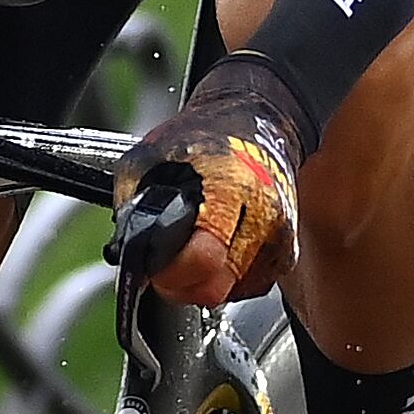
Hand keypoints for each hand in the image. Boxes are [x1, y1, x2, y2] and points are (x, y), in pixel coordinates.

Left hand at [108, 59, 306, 302]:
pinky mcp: (287, 252)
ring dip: (205, 282)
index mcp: (231, 187)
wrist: (255, 121)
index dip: (170, 272)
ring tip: (190, 251)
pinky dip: (227, 277)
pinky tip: (215, 249)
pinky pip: (250, 285)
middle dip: (183, 284)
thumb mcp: (149, 157)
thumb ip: (133, 204)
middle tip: (165, 267)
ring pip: (232, 292)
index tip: (154, 266)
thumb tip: (126, 251)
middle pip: (216, 287)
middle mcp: (264, 216)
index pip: (202, 259)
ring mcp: (280, 237)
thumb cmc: (203, 135)